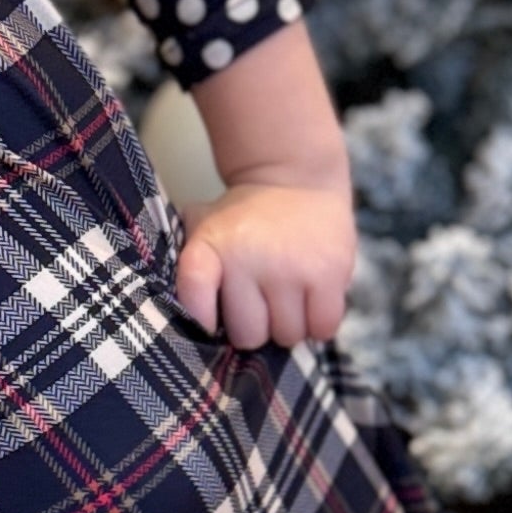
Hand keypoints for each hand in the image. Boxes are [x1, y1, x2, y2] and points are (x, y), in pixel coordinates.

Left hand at [175, 180, 356, 348]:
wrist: (296, 177)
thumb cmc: (244, 218)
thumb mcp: (205, 226)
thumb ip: (188, 263)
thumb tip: (180, 311)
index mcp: (212, 246)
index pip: (195, 294)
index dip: (202, 317)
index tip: (212, 321)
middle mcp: (250, 258)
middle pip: (249, 335)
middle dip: (256, 327)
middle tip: (262, 303)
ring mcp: (292, 268)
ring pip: (288, 335)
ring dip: (288, 326)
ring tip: (288, 299)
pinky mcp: (331, 273)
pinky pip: (322, 328)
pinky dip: (318, 324)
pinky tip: (311, 303)